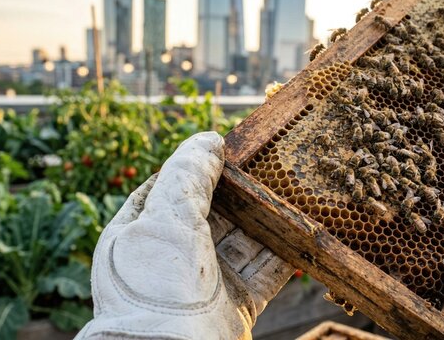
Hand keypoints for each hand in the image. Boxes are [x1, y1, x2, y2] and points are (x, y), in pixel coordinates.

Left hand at [76, 132, 293, 338]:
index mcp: (141, 233)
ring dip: (266, 219)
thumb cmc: (158, 285)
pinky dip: (284, 252)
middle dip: (240, 192)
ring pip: (243, 240)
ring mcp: (206, 281)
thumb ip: (188, 174)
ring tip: (292, 192)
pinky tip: (302, 232)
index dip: (197, 166)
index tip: (227, 147)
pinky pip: (265, 271)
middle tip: (268, 166)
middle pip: (213, 213)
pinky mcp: (237, 304)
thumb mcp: (167, 216)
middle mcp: (173, 257)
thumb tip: (209, 139)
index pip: (169, 187)